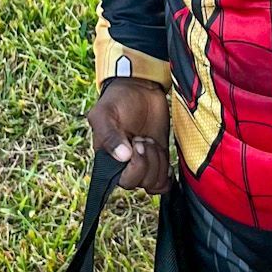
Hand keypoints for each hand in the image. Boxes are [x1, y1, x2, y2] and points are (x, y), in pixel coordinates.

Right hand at [87, 79, 170, 194]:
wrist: (139, 88)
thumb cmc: (117, 100)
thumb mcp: (104, 114)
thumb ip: (108, 135)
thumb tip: (123, 157)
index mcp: (108, 159)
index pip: (122, 181)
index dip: (134, 168)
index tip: (136, 143)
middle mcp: (125, 166)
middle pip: (139, 183)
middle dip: (146, 162)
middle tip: (144, 139)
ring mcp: (143, 163)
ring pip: (153, 183)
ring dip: (158, 161)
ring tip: (150, 140)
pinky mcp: (159, 159)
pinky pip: (164, 181)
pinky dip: (167, 173)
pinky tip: (162, 154)